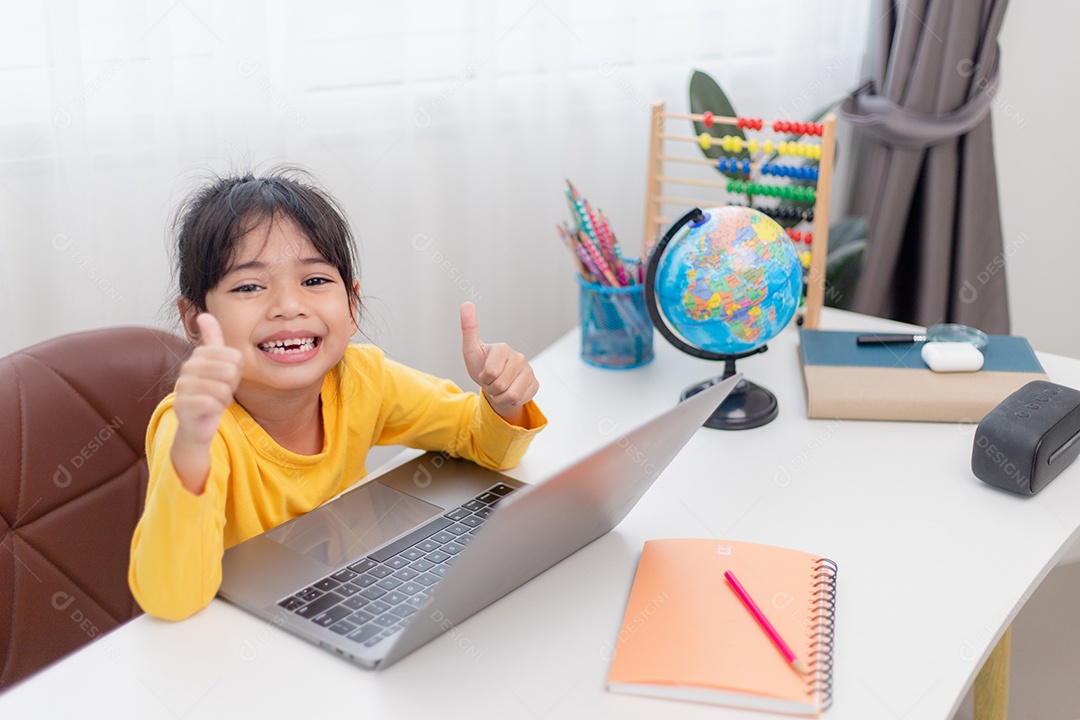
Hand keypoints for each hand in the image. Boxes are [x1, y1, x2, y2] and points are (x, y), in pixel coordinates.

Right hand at [171, 314, 242, 491]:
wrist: (197, 424)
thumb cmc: (211, 392)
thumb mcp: (217, 365)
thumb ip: (212, 340)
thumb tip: (204, 314)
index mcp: (199, 355)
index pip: (235, 356)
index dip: (237, 371)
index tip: (226, 378)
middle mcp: (188, 367)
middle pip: (230, 371)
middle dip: (231, 385)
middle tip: (221, 391)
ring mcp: (183, 386)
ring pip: (223, 388)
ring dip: (224, 399)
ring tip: (214, 400)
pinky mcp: (183, 405)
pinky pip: (213, 403)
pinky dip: (216, 409)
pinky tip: (209, 410)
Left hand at [460, 302, 538, 424]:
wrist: (494, 384)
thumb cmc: (481, 366)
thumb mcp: (471, 350)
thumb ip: (469, 328)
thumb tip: (466, 303)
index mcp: (503, 348)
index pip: (490, 374)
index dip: (484, 378)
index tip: (485, 373)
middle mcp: (519, 357)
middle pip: (500, 386)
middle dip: (492, 388)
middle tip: (492, 381)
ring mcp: (529, 370)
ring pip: (510, 395)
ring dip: (500, 396)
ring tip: (500, 387)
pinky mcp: (535, 384)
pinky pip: (520, 399)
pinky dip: (511, 401)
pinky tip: (510, 391)